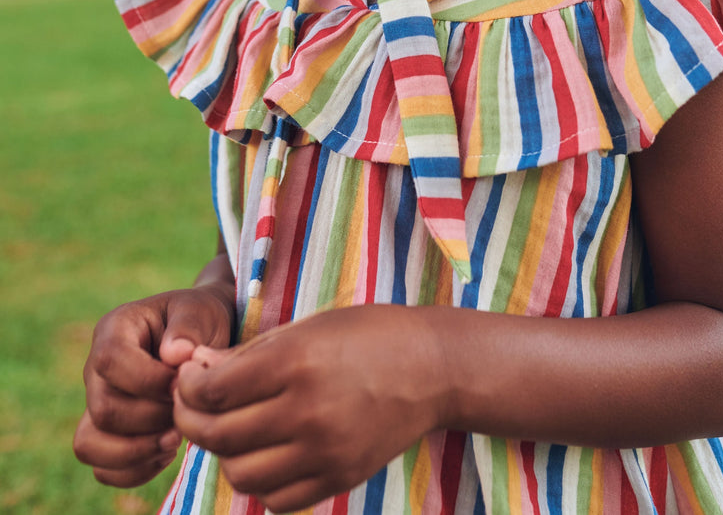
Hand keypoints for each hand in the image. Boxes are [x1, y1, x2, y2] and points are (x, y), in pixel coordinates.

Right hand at [73, 281, 234, 487]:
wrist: (205, 338)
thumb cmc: (201, 320)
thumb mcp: (202, 311)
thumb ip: (189, 326)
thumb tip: (175, 354)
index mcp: (115, 329)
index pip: (110, 360)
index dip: (147, 380)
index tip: (182, 384)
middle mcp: (96, 369)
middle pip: (103, 409)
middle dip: (151, 419)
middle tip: (186, 411)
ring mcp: (97, 403)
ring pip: (90, 443)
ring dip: (138, 450)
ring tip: (176, 438)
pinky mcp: (105, 435)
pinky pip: (103, 469)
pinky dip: (136, 470)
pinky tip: (167, 450)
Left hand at [173, 304, 446, 511]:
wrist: (432, 368)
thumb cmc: (366, 334)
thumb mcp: (306, 328)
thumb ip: (248, 354)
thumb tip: (193, 370)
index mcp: (297, 361)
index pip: (214, 390)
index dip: (188, 387)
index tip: (187, 378)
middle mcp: (308, 410)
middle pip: (220, 434)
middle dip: (193, 420)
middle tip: (193, 406)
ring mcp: (325, 451)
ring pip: (241, 473)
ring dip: (224, 453)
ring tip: (231, 430)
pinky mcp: (339, 478)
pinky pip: (276, 497)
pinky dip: (259, 480)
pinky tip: (264, 453)